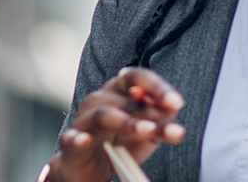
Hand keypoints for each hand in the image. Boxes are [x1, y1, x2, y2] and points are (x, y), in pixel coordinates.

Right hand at [44, 67, 186, 181]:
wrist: (87, 169)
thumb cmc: (118, 144)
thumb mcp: (147, 133)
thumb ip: (160, 120)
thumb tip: (173, 108)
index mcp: (118, 93)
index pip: (137, 78)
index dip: (157, 86)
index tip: (176, 102)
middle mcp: (100, 101)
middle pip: (123, 94)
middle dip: (149, 103)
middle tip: (171, 110)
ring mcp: (84, 121)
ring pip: (104, 115)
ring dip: (126, 122)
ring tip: (147, 130)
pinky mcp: (71, 142)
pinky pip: (72, 138)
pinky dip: (78, 138)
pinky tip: (84, 140)